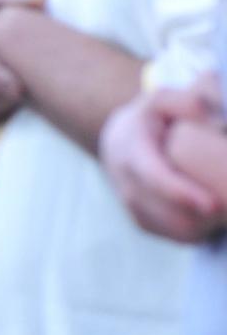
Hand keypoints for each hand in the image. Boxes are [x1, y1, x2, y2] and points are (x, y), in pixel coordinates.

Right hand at [100, 81, 226, 241]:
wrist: (117, 141)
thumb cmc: (150, 117)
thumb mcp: (161, 99)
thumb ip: (185, 100)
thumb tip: (211, 117)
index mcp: (132, 154)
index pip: (155, 179)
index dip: (182, 194)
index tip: (212, 205)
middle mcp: (128, 185)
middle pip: (171, 214)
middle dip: (208, 217)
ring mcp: (133, 207)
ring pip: (176, 230)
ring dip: (208, 226)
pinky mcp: (142, 221)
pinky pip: (176, 235)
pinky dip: (201, 231)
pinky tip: (216, 217)